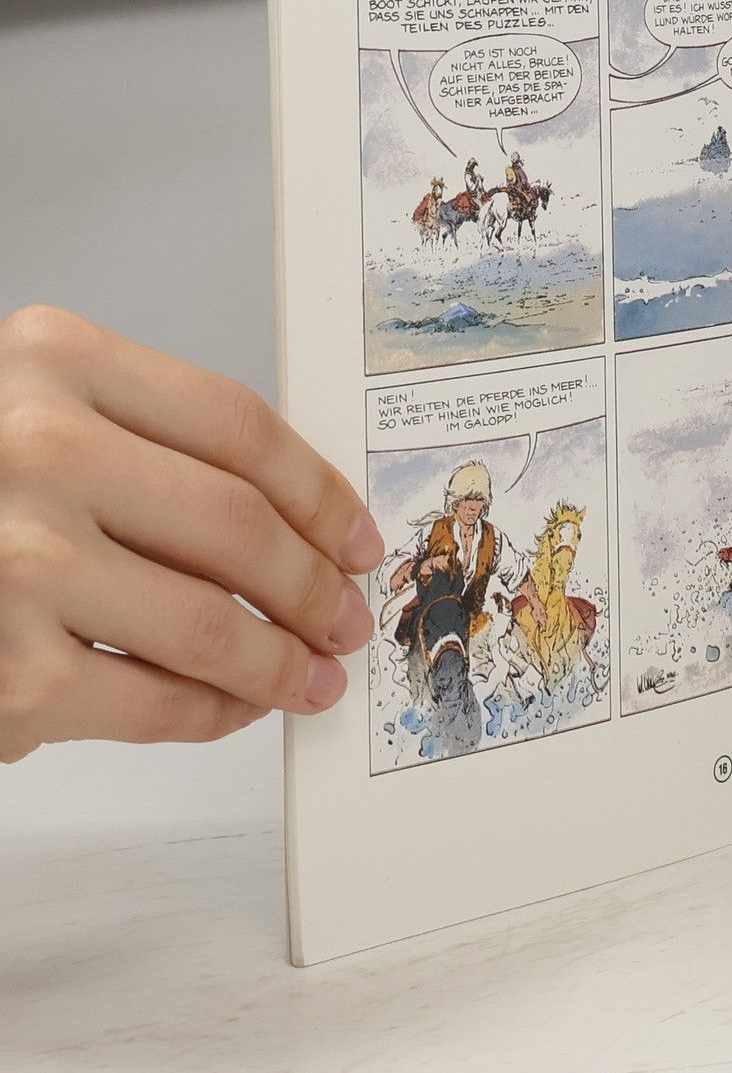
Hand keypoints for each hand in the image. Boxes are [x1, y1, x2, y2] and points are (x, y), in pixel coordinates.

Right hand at [0, 306, 383, 762]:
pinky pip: (152, 701)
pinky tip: (230, 707)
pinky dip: (211, 712)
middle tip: (346, 616)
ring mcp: (15, 563)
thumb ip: (142, 439)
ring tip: (308, 675)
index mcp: (53, 360)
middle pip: (237, 526)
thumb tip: (293, 519)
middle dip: (313, 584)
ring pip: (209, 623)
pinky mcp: (5, 674)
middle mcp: (34, 448)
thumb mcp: (33, 410)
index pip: (238, 427)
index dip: (319, 492)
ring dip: (278, 661)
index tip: (355, 535)